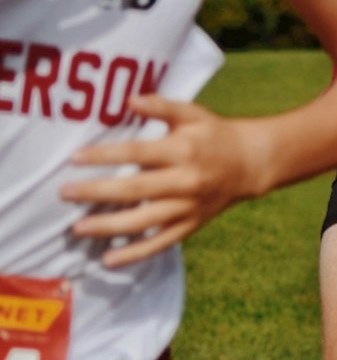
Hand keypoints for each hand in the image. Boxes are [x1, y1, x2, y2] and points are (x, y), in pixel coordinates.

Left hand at [61, 93, 259, 266]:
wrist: (249, 163)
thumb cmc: (214, 134)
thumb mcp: (192, 113)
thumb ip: (161, 106)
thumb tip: (128, 100)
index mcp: (182, 150)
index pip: (136, 153)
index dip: (104, 156)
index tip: (74, 158)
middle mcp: (185, 181)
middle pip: (135, 189)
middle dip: (97, 192)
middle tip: (65, 193)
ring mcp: (187, 207)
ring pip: (144, 221)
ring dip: (109, 226)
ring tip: (78, 228)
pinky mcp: (190, 225)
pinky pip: (160, 243)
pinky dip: (135, 253)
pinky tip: (109, 259)